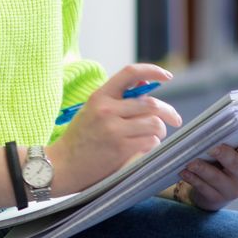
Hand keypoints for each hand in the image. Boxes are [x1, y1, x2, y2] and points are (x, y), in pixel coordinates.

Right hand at [48, 63, 181, 195]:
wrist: (61, 166)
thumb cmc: (79, 139)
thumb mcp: (92, 111)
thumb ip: (116, 99)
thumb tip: (145, 87)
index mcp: (99, 96)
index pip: (130, 73)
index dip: (152, 71)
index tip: (167, 76)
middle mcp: (107, 110)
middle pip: (151, 103)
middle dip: (169, 112)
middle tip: (176, 120)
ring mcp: (114, 129)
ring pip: (154, 124)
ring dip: (160, 132)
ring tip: (153, 137)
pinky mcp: (121, 148)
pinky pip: (150, 141)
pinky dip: (152, 145)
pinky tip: (142, 149)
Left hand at [175, 108, 237, 211]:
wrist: (213, 194)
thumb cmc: (222, 163)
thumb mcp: (232, 150)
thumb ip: (232, 136)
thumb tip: (228, 111)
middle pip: (236, 163)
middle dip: (224, 155)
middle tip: (212, 147)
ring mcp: (232, 188)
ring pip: (216, 177)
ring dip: (202, 168)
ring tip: (190, 162)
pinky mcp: (217, 198)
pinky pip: (203, 188)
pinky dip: (192, 179)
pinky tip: (184, 172)